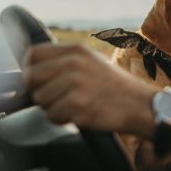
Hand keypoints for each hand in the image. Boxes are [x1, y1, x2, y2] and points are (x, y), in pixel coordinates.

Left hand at [24, 43, 154, 133]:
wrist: (139, 105)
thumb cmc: (114, 87)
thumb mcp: (91, 61)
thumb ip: (64, 61)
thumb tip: (33, 69)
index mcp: (75, 50)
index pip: (33, 54)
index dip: (30, 69)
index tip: (39, 81)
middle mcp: (73, 63)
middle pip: (31, 77)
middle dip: (39, 91)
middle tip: (57, 97)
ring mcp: (74, 84)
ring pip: (40, 99)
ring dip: (52, 107)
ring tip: (73, 106)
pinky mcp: (76, 105)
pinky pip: (51, 115)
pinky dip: (61, 120)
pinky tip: (79, 114)